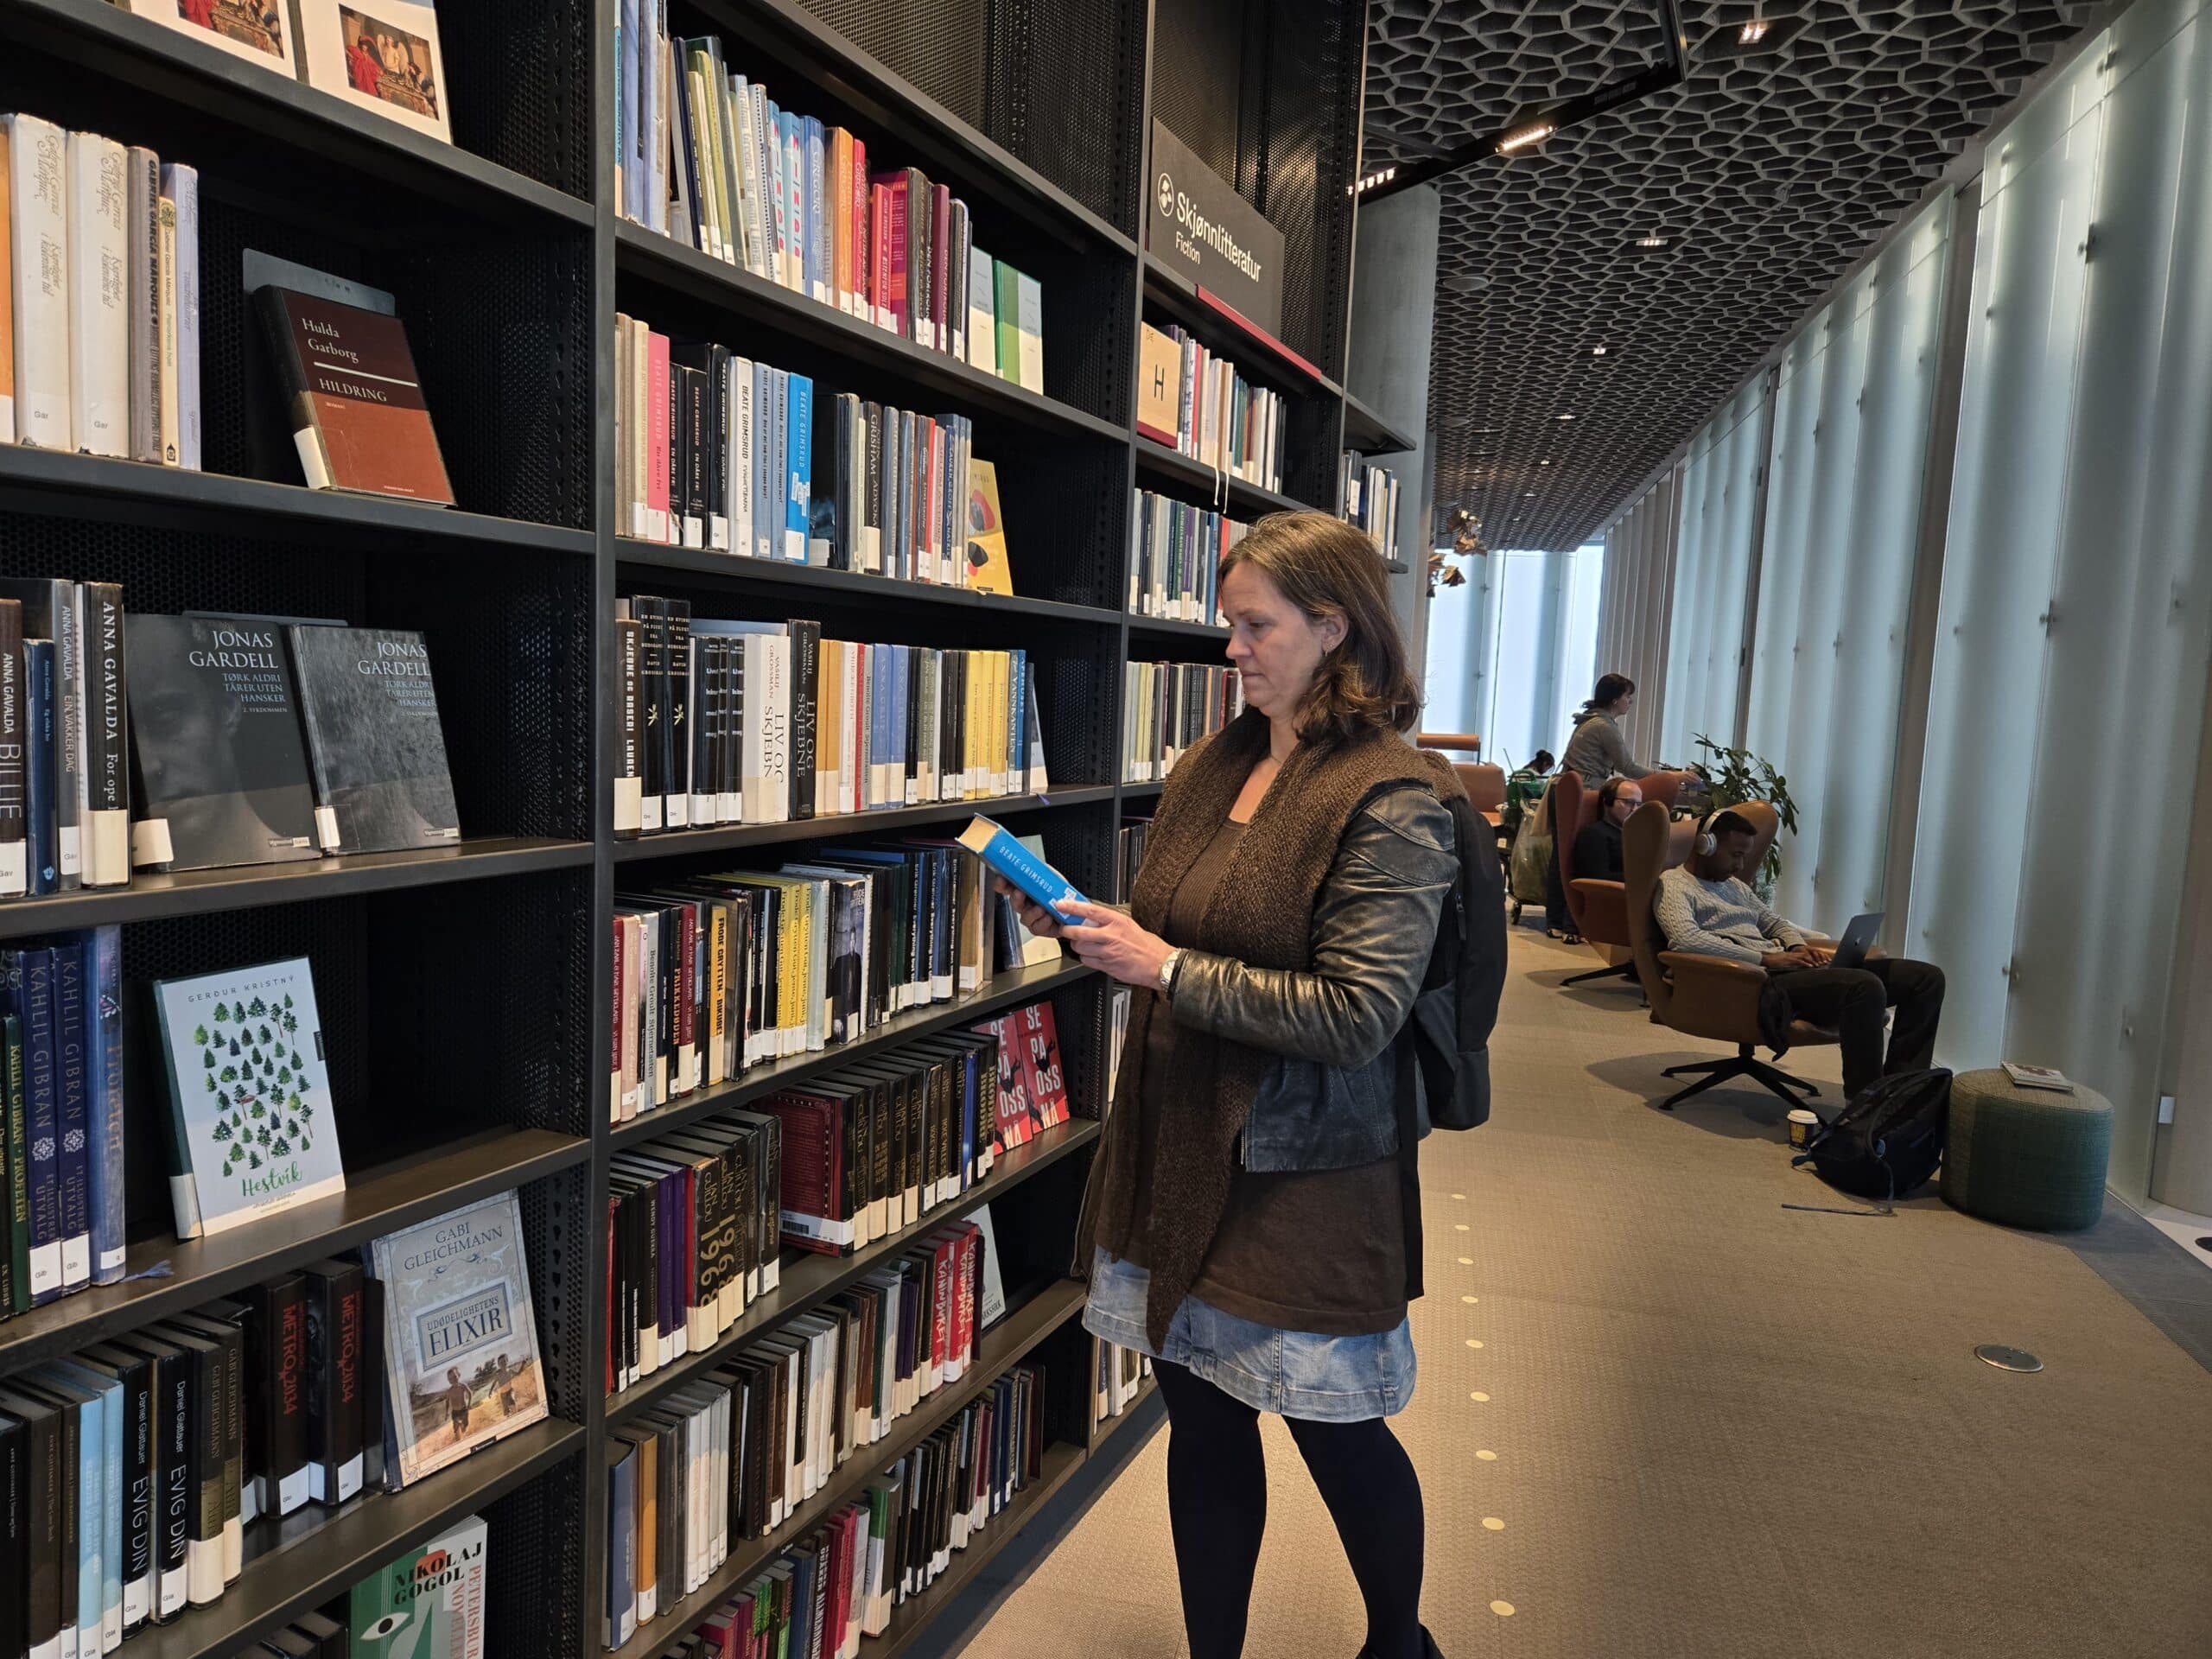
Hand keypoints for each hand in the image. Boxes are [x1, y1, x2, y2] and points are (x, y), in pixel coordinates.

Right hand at [993, 876, 1070, 940]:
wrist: (1076, 909)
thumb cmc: (1062, 893)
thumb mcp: (1051, 877)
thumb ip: (1040, 871)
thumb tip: (1032, 865)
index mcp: (1025, 890)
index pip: (1007, 887)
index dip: (1001, 884)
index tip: (1002, 879)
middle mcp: (1026, 905)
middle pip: (1014, 903)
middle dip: (1016, 898)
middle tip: (1020, 893)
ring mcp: (1032, 918)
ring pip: (1024, 918)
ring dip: (1031, 912)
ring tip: (1041, 908)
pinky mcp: (1041, 929)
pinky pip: (1036, 928)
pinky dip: (1042, 922)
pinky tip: (1048, 917)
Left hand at [1053, 900, 1174, 988]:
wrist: (1159, 964)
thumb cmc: (1147, 945)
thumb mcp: (1129, 925)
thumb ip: (1110, 921)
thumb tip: (1092, 917)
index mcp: (1117, 921)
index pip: (1089, 910)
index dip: (1072, 907)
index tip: (1061, 904)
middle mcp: (1111, 936)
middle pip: (1079, 931)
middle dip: (1067, 930)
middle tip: (1064, 928)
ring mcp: (1108, 952)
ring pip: (1080, 948)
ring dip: (1076, 946)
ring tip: (1080, 943)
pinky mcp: (1107, 966)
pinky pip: (1087, 961)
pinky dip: (1085, 958)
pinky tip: (1090, 955)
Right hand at [1761, 945, 1817, 969]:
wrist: (1766, 959)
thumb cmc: (1772, 961)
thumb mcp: (1782, 961)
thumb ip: (1788, 962)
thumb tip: (1792, 967)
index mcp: (1791, 954)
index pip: (1804, 955)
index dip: (1811, 958)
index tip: (1817, 961)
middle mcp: (1793, 954)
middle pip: (1806, 955)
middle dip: (1814, 959)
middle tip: (1821, 963)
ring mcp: (1791, 957)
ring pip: (1805, 957)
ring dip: (1812, 961)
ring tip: (1818, 965)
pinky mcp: (1789, 960)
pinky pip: (1799, 961)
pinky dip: (1806, 964)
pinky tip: (1810, 966)